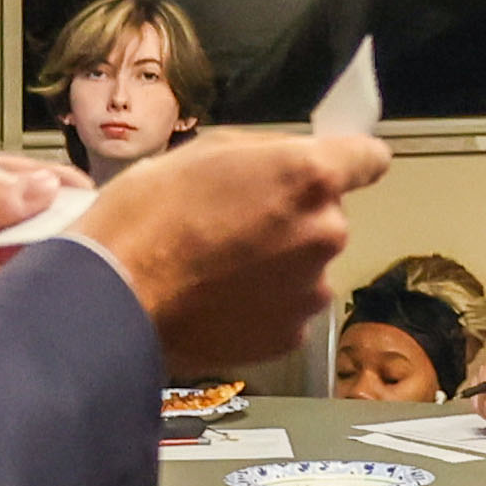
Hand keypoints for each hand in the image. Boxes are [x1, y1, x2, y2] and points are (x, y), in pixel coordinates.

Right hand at [77, 129, 383, 371]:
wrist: (116, 295)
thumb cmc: (148, 213)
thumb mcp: (205, 151)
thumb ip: (264, 155)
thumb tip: (286, 163)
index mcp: (309, 176)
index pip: (369, 158)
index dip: (350, 162)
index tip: (333, 169)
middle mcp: (325, 232)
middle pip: (328, 216)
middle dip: (293, 216)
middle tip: (236, 223)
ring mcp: (311, 289)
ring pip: (307, 265)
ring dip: (279, 263)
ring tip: (219, 268)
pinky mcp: (290, 334)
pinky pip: (287, 308)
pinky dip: (262, 304)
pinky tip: (218, 300)